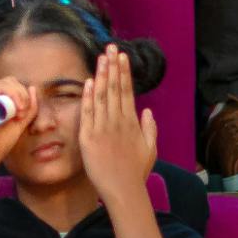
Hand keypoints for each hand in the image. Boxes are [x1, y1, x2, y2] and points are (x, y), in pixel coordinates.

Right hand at [0, 76, 38, 169]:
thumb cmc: (0, 142)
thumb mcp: (20, 121)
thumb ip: (28, 106)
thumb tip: (32, 87)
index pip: (12, 85)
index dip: (23, 95)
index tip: (24, 114)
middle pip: (10, 80)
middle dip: (22, 95)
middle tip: (23, 114)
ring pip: (7, 82)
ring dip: (19, 97)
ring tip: (19, 114)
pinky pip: (0, 87)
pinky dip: (13, 96)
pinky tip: (15, 111)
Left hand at [78, 45, 157, 204]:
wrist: (124, 190)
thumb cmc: (136, 171)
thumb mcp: (150, 148)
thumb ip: (150, 128)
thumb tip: (148, 111)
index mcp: (132, 122)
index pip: (127, 91)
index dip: (123, 73)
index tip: (122, 57)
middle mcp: (118, 121)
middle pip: (115, 88)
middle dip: (113, 66)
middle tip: (111, 47)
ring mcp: (102, 128)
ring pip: (101, 96)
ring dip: (101, 75)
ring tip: (101, 57)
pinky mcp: (88, 137)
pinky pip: (88, 113)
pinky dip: (88, 97)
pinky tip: (88, 81)